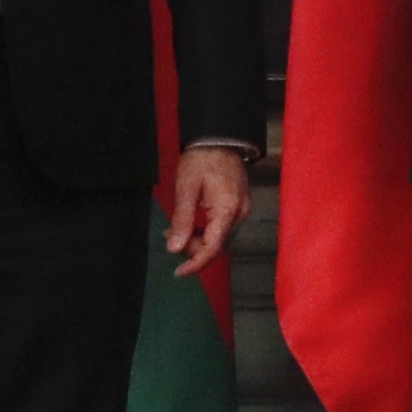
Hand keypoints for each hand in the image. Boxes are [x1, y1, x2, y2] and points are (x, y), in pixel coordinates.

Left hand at [163, 145, 251, 279]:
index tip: (179, 272)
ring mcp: (242, 210)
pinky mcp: (239, 206)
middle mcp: (240, 214)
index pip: (213, 248)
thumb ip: (182, 221)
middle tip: (170, 238)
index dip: (196, 263)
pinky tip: (190, 224)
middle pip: (217, 245)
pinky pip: (222, 228)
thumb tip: (175, 249)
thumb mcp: (185, 189)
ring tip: (175, 230)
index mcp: (227, 210)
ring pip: (219, 238)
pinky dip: (206, 231)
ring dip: (198, 240)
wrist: (220, 139)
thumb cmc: (202, 159)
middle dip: (193, 249)